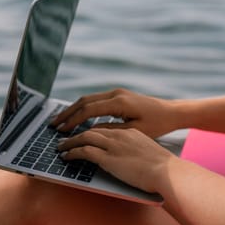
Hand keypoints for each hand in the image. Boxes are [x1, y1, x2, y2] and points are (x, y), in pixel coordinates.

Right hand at [51, 88, 180, 137]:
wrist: (171, 112)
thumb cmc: (157, 124)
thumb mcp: (134, 131)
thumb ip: (111, 131)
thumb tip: (90, 132)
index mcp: (119, 102)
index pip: (88, 110)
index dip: (72, 121)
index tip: (61, 131)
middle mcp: (116, 93)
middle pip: (84, 101)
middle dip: (67, 113)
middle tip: (53, 125)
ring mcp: (117, 92)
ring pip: (89, 99)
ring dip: (74, 109)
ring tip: (61, 121)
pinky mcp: (119, 95)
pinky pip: (96, 100)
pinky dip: (84, 108)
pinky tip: (77, 117)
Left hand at [57, 128, 174, 192]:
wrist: (167, 171)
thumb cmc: (162, 166)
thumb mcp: (146, 151)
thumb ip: (134, 150)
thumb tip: (127, 157)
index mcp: (129, 132)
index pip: (104, 128)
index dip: (90, 130)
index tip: (82, 134)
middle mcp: (119, 135)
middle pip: (91, 128)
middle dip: (75, 131)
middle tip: (64, 136)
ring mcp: (113, 145)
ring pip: (85, 137)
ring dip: (70, 141)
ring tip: (60, 146)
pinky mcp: (108, 158)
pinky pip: (85, 151)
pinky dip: (73, 152)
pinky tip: (66, 156)